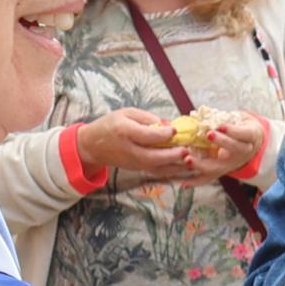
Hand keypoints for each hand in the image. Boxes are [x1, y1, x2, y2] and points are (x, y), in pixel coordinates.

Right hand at [72, 107, 242, 187]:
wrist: (93, 145)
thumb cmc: (111, 124)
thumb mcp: (127, 113)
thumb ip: (148, 119)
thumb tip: (169, 126)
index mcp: (125, 131)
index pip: (147, 135)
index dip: (164, 134)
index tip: (176, 130)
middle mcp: (130, 149)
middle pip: (153, 156)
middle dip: (173, 155)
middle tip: (188, 150)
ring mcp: (134, 162)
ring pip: (157, 168)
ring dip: (175, 166)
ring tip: (191, 161)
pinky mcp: (138, 168)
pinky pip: (157, 172)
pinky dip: (172, 171)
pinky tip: (185, 168)